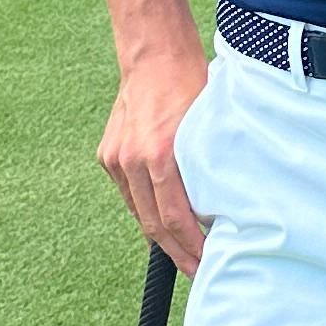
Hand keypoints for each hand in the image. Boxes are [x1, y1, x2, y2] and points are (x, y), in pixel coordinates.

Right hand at [99, 30, 209, 269]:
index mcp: (159, 154)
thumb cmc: (190, 84)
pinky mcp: (108, 155)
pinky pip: (128, 194)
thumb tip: (218, 208)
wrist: (154, 54)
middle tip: (198, 270)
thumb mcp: (208, 126)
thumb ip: (208, 167)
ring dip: (160, 236)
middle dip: (176, 252)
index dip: (191, 246)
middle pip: (152, 223)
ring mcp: (115, 159)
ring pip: (138, 212)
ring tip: (183, 253)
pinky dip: (145, 210)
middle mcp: (132, 160)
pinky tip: (163, 223)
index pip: (175, 217)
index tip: (208, 262)